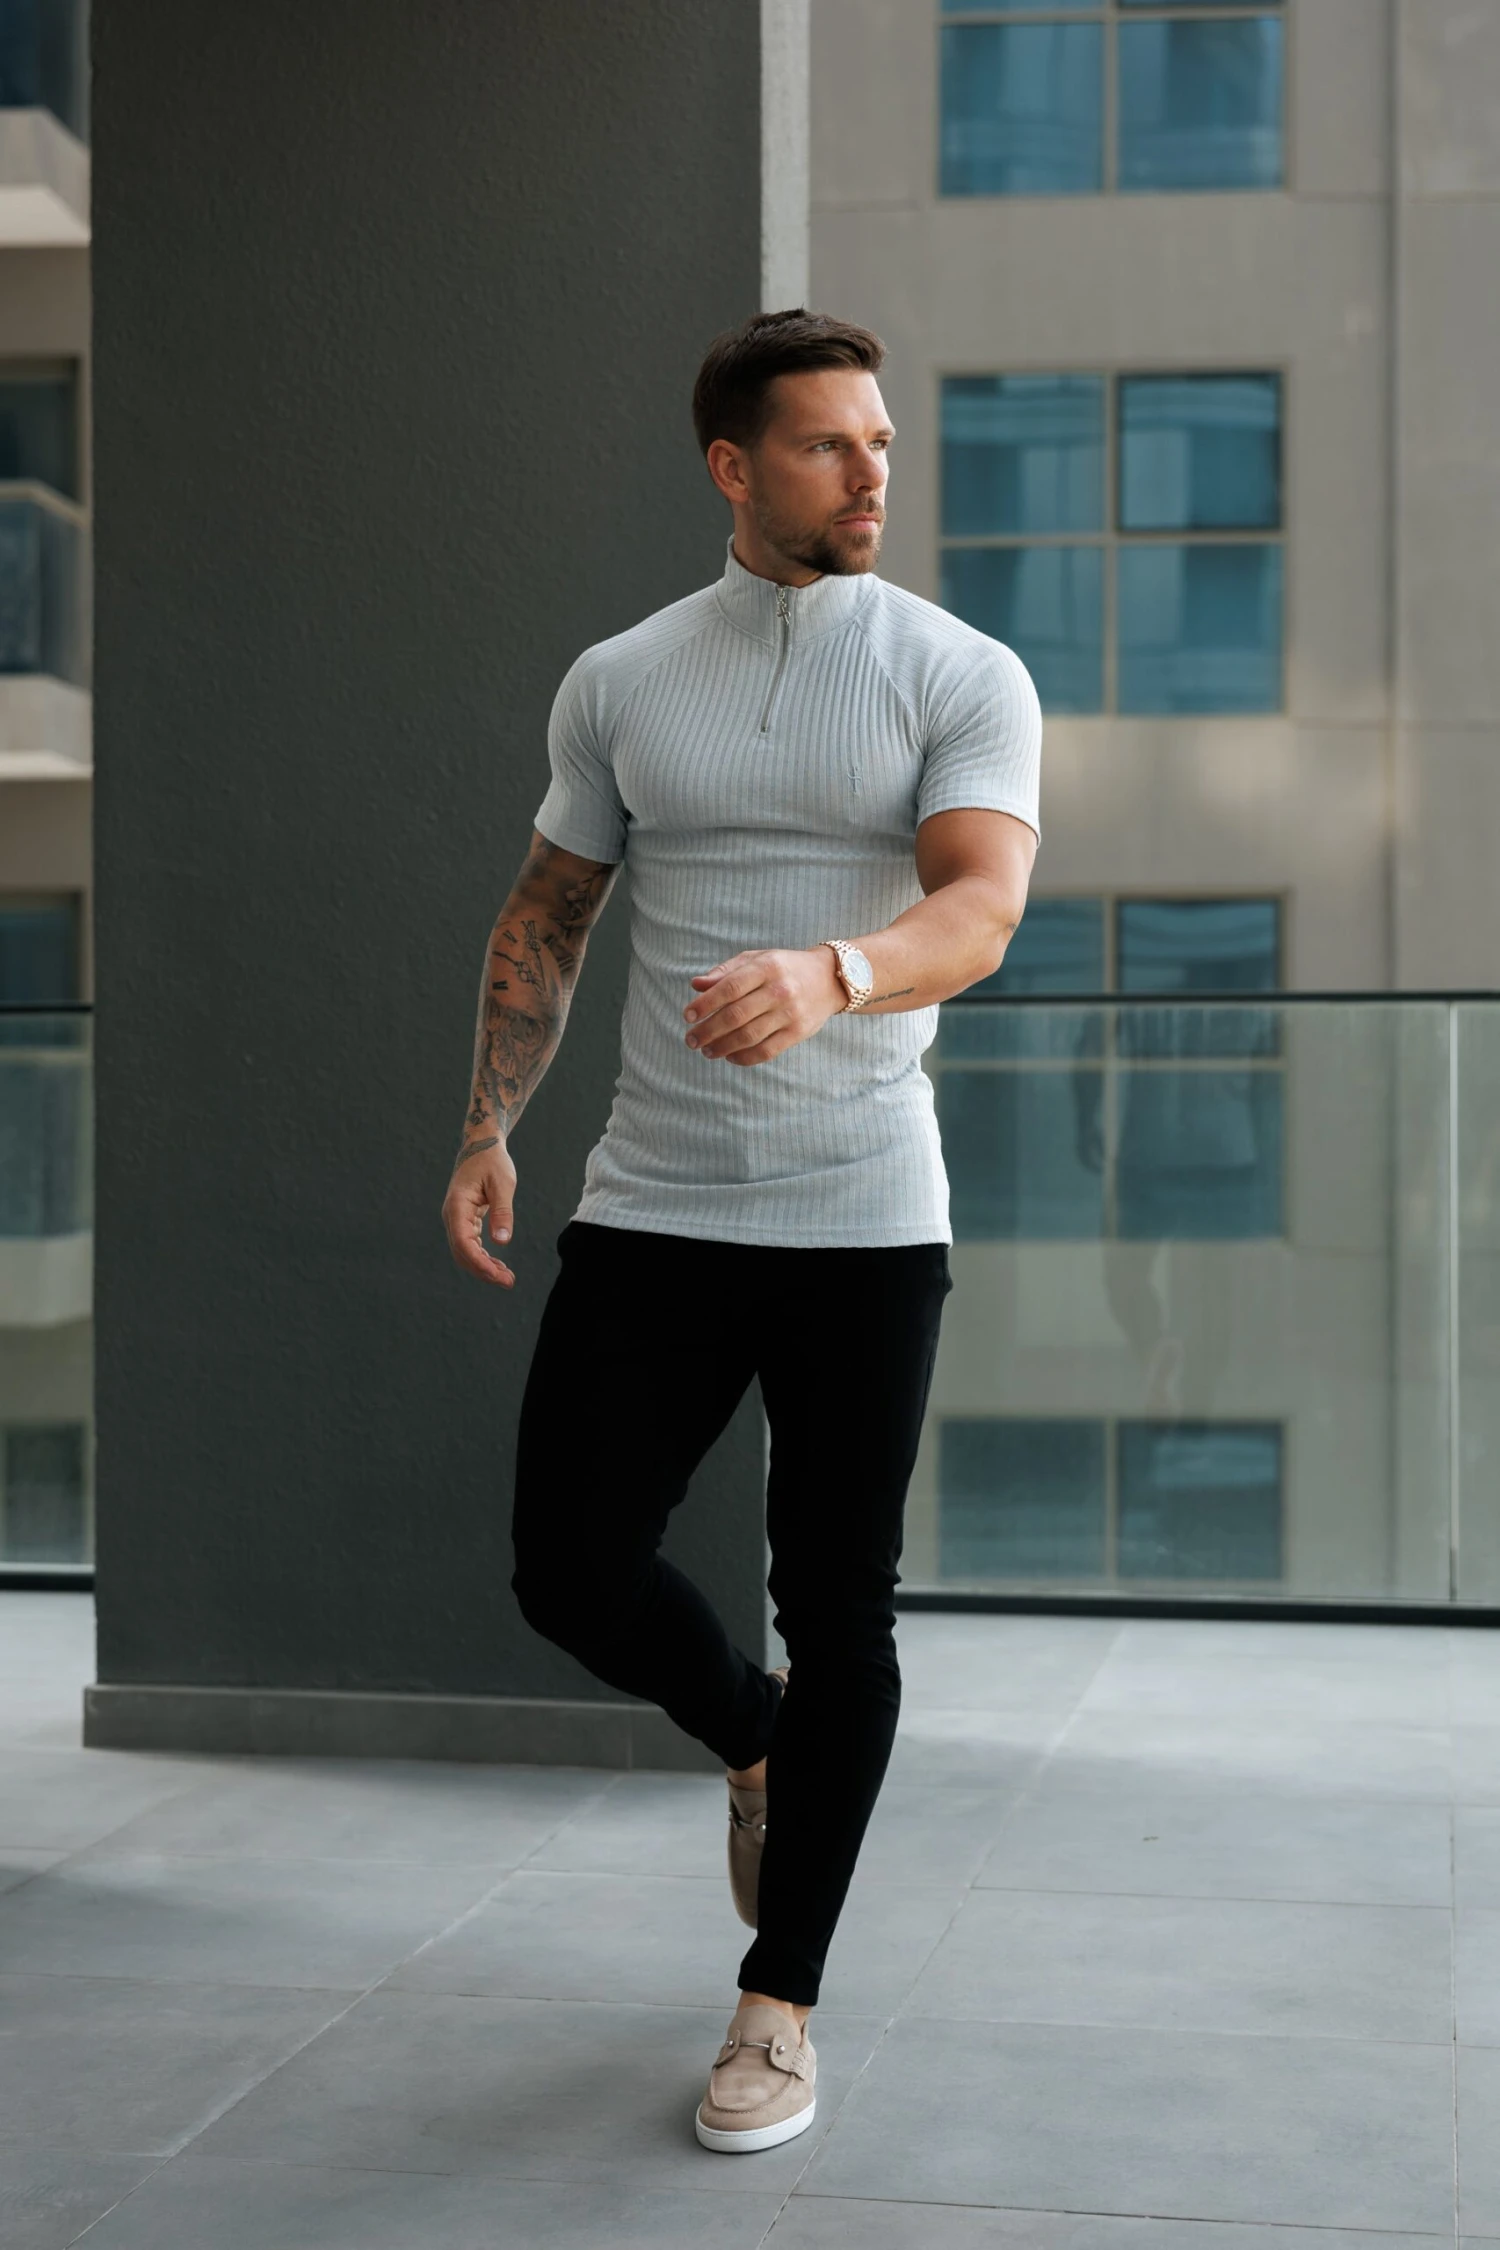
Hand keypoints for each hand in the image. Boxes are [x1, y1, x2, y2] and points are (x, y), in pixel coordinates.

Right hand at [442, 1134, 517, 1286]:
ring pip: (464, 1252)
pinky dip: (483, 1257)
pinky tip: (499, 1265)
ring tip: (507, 1278)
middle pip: (462, 1253)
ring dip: (483, 1267)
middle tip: (509, 1282)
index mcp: (457, 1205)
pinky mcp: (463, 1220)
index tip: (498, 1275)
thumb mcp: (502, 1183)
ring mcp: (455, 1219)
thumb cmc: (492, 1161)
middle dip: (483, 1270)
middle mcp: (452, 1215)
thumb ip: (502, 1212)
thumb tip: (502, 1242)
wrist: (481, 1145)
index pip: (463, 1243)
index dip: (479, 1262)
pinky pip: (469, 1245)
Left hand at [683, 946, 845, 1064]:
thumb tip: (695, 985)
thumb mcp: (756, 960)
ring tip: (706, 1051)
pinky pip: (766, 1051)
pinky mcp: (798, 1033)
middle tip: (690, 1040)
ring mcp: (791, 1013)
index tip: (687, 1016)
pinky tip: (729, 1056)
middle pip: (736, 1015)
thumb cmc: (783, 968)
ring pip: (749, 1036)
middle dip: (708, 1030)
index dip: (705, 1004)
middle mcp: (780, 990)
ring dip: (722, 1047)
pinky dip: (744, 1057)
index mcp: (766, 967)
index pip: (729, 987)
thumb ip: (726, 972)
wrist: (829, 979)